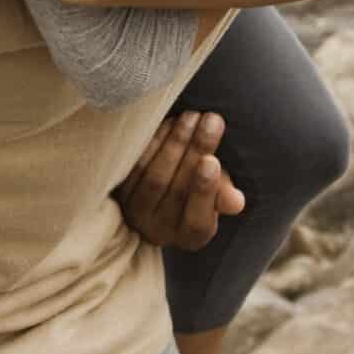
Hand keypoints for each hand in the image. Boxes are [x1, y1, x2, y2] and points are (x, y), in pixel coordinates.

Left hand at [115, 111, 243, 249]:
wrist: (159, 189)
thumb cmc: (195, 189)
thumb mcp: (215, 196)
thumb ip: (223, 197)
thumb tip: (236, 202)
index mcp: (190, 237)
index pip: (197, 222)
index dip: (204, 191)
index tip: (212, 160)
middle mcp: (159, 230)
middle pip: (175, 190)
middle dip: (195, 151)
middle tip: (212, 120)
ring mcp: (134, 212)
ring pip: (153, 175)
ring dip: (175, 142)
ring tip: (192, 116)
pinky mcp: (117, 190)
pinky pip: (135, 164)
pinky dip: (153, 141)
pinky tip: (169, 121)